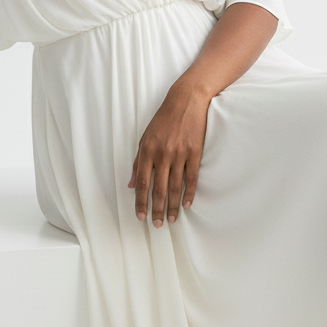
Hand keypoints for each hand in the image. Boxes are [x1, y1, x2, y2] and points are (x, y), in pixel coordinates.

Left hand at [128, 79, 210, 226]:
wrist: (186, 101)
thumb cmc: (163, 119)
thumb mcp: (145, 137)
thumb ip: (137, 161)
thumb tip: (131, 184)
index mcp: (148, 150)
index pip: (143, 183)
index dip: (141, 202)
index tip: (140, 216)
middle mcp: (163, 154)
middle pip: (158, 189)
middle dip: (156, 210)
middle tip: (156, 225)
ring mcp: (180, 154)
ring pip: (175, 187)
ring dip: (172, 206)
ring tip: (171, 220)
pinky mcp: (195, 152)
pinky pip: (192, 178)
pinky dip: (190, 193)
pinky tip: (187, 205)